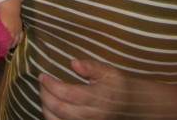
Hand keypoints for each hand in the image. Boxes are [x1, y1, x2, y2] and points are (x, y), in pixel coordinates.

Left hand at [0, 0, 23, 47]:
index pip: (6, 41)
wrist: (9, 5)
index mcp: (8, 29)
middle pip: (12, 42)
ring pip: (17, 41)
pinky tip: (15, 43)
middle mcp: (14, 31)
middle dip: (7, 47)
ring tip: (8, 47)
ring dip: (13, 45)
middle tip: (2, 49)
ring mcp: (18, 30)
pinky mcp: (20, 28)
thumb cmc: (1, 12)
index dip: (3, 46)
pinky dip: (18, 41)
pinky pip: (21, 37)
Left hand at [39, 59, 176, 119]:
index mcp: (99, 97)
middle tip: (41, 82)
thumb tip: (73, 63)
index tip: (42, 75)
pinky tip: (49, 106)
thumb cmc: (119, 85)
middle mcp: (93, 114)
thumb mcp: (109, 71)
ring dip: (45, 107)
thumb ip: (91, 66)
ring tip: (43, 93)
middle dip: (44, 95)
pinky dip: (52, 118)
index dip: (50, 85)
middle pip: (60, 109)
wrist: (135, 106)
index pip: (68, 93)